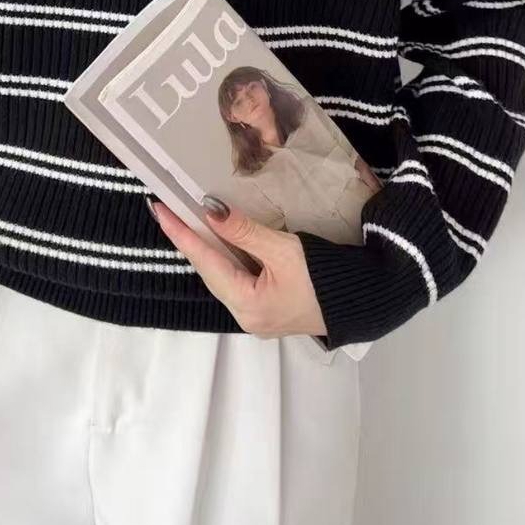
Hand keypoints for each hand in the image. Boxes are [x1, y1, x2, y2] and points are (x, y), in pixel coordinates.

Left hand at [148, 196, 327, 339]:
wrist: (365, 301)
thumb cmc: (327, 276)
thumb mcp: (284, 249)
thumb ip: (244, 232)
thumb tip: (210, 211)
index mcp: (247, 305)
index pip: (205, 261)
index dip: (181, 233)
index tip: (158, 208)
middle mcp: (246, 316)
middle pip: (210, 272)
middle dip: (189, 240)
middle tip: (168, 211)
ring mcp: (257, 316)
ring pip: (222, 276)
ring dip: (206, 249)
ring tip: (186, 222)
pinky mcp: (268, 310)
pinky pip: (236, 280)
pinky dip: (225, 259)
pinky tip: (218, 243)